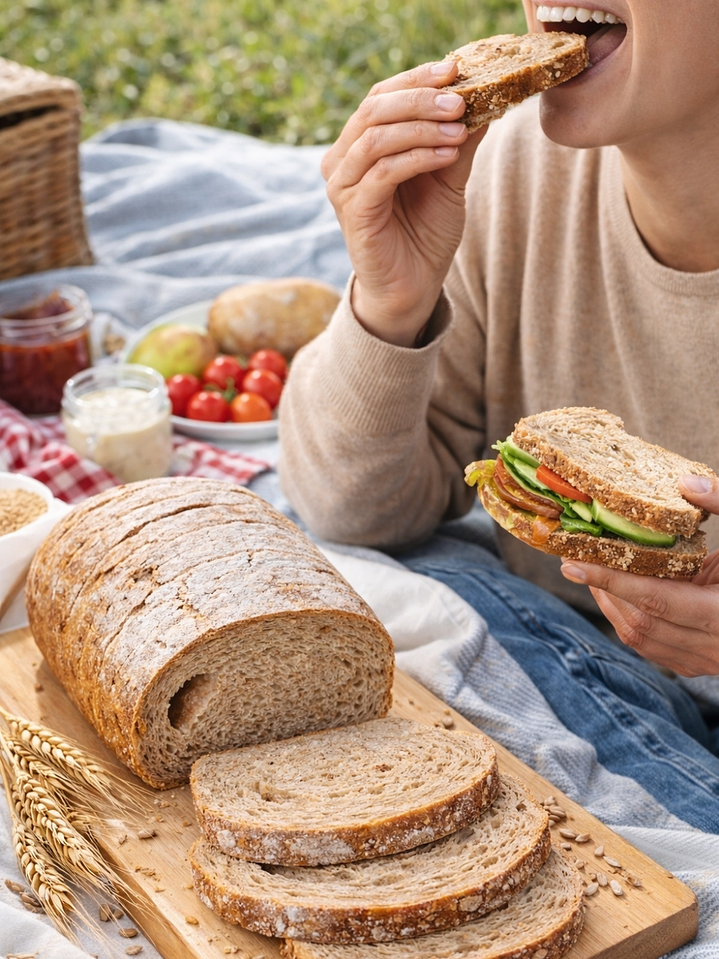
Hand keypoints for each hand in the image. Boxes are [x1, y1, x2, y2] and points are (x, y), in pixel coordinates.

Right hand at [321, 61, 486, 346]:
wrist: (412, 286)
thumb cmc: (425, 233)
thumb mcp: (448, 178)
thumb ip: (458, 140)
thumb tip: (485, 95)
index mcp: (360, 145)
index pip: (381, 96)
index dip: (416, 79)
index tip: (455, 69)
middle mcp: (342, 161)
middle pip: (374, 109)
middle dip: (420, 99)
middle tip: (460, 98)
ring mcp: (342, 186)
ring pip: (376, 137)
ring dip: (422, 127)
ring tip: (459, 128)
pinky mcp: (353, 210)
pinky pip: (383, 172)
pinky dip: (418, 157)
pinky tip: (447, 155)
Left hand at [560, 475, 718, 676]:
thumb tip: (685, 484)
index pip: (656, 600)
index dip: (611, 578)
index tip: (571, 560)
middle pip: (641, 623)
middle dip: (603, 588)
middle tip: (576, 556)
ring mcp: (714, 661)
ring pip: (644, 641)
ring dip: (612, 605)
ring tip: (593, 569)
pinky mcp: (710, 663)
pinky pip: (658, 649)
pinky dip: (633, 621)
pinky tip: (623, 593)